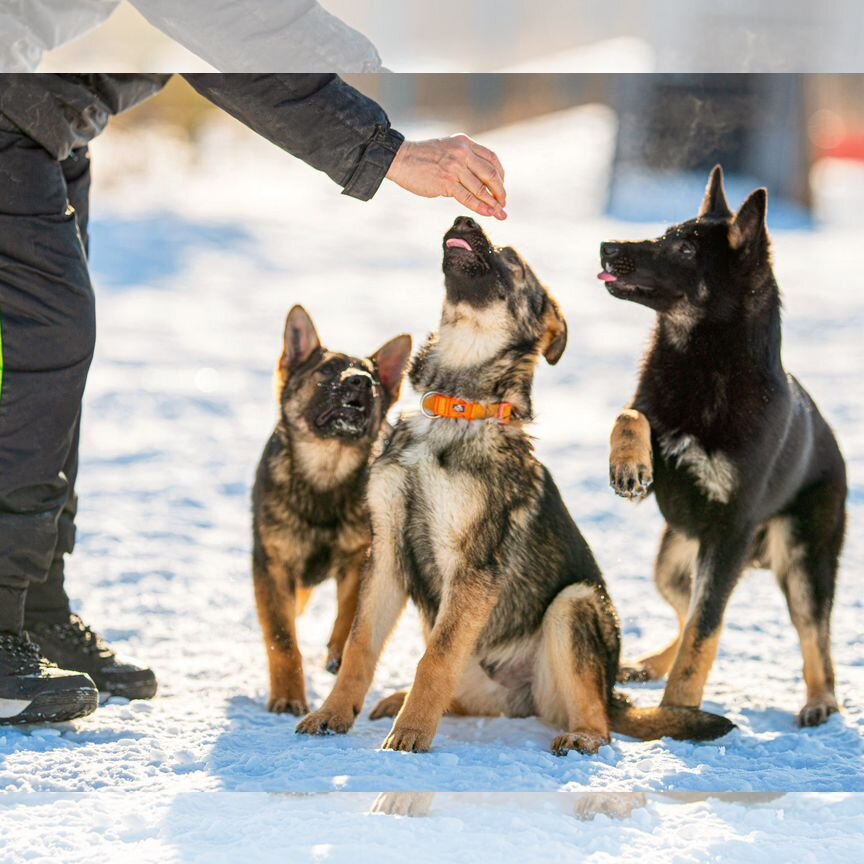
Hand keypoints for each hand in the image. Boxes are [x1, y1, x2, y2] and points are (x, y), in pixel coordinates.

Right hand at [386, 135, 506, 219]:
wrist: (400, 159)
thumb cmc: (422, 158)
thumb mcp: (447, 149)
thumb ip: (463, 159)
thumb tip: (479, 181)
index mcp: (464, 143)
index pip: (492, 159)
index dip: (501, 175)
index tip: (501, 188)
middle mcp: (462, 152)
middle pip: (491, 173)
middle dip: (500, 191)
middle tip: (503, 204)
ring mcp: (455, 167)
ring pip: (481, 188)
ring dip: (493, 203)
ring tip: (499, 214)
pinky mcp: (446, 182)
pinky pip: (468, 197)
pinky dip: (480, 207)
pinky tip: (487, 213)